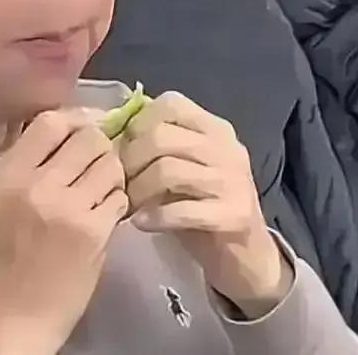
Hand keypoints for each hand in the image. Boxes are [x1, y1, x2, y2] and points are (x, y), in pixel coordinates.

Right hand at [0, 110, 128, 354]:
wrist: (14, 318)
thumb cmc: (5, 259)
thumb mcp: (1, 201)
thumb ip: (31, 164)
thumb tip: (72, 127)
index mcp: (8, 174)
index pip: (51, 121)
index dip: (75, 122)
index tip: (82, 134)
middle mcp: (36, 185)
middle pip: (88, 138)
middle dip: (99, 149)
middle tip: (96, 166)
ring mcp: (67, 208)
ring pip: (110, 164)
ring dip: (111, 176)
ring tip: (100, 192)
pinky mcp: (93, 232)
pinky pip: (120, 197)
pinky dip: (117, 203)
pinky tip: (104, 216)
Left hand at [120, 92, 291, 319]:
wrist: (246, 254)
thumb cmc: (203, 204)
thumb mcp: (185, 165)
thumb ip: (159, 144)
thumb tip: (111, 132)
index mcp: (214, 127)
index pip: (170, 103)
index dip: (138, 123)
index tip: (123, 147)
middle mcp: (226, 147)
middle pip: (161, 137)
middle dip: (129, 160)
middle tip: (118, 181)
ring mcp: (233, 180)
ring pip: (167, 170)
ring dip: (137, 190)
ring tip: (128, 204)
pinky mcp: (233, 214)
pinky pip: (180, 210)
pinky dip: (153, 216)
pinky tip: (141, 223)